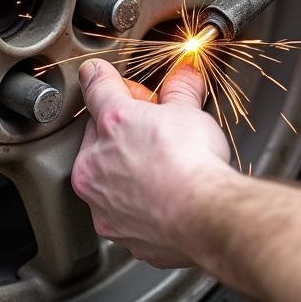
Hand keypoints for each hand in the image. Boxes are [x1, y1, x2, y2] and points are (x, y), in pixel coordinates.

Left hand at [71, 60, 231, 267]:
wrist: (205, 214)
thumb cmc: (194, 164)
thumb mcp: (190, 112)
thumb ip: (181, 90)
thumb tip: (185, 76)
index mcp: (112, 123)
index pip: (96, 88)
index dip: (101, 77)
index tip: (98, 72)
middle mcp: (95, 162)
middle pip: (98, 135)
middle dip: (121, 131)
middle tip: (152, 131)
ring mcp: (100, 200)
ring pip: (103, 175)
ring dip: (123, 169)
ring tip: (158, 169)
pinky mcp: (113, 229)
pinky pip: (117, 210)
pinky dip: (133, 203)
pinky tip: (159, 198)